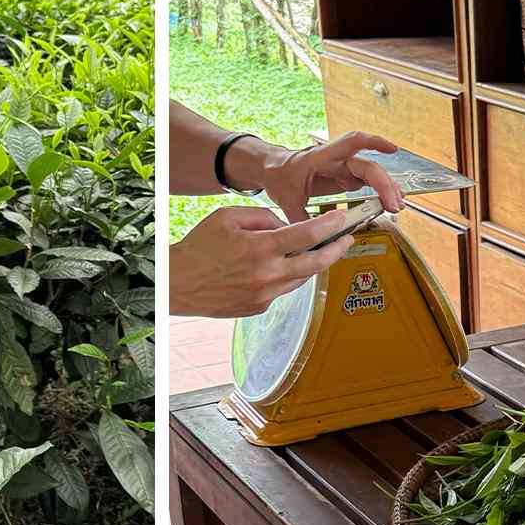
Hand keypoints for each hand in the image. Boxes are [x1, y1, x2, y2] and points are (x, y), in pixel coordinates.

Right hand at [170, 206, 365, 317]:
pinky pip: (283, 289)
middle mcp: (266, 274)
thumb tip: (286, 226)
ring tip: (317, 250)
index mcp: (259, 248)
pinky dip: (286, 276)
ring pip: (302, 278)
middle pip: (316, 263)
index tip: (342, 218)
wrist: (178, 283)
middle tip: (347, 239)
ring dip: (312, 263)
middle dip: (337, 249)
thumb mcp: (228, 217)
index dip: (329, 225)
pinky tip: (279, 266)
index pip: (306, 235)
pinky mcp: (260, 307)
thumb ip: (263, 217)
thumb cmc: (199, 247)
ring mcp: (264, 295)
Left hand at [260, 132, 402, 223]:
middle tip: (394, 205)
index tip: (393, 149)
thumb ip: (300, 220)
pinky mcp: (344, 177)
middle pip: (367, 167)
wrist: (273, 168)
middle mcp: (336, 160)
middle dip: (384, 184)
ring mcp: (342, 168)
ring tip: (396, 206)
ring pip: (370, 174)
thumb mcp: (285, 200)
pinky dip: (378, 191)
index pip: (350, 144)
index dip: (373, 143)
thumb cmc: (279, 176)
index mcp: (320, 158)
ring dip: (386, 188)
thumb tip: (312, 242)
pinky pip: (365, 182)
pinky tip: (387, 203)